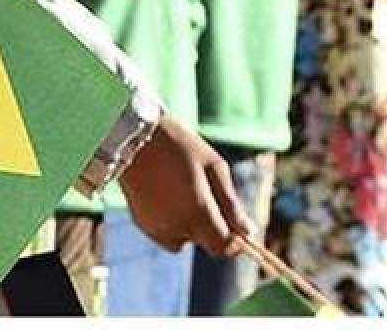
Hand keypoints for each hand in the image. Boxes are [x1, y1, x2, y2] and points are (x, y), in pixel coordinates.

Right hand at [120, 114, 249, 256]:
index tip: (240, 227)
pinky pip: (169, 234)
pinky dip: (176, 223)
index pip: (223, 247)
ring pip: (188, 240)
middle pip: (207, 244)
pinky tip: (172, 195)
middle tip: (212, 195)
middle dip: (217, 229)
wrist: (136, 140)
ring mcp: (158, 230)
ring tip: (188, 190)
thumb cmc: (181, 148)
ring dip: (195, 226)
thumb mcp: (214, 167)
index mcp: (197, 213)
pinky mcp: (145, 227)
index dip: (236, 241)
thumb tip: (249, 231)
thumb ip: (230, 203)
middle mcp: (177, 228)